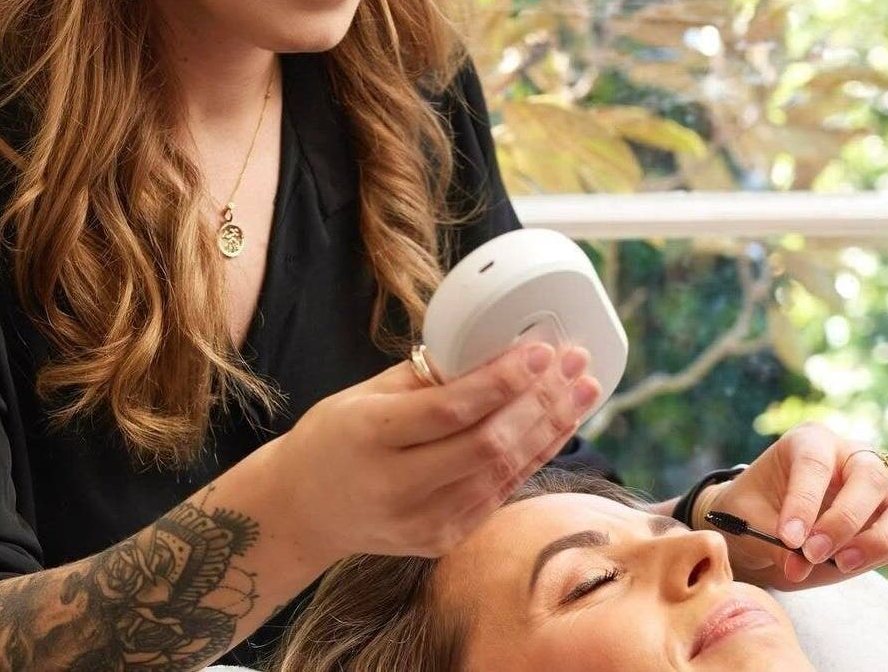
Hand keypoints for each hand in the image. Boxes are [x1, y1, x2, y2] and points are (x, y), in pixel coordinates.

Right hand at [273, 342, 601, 564]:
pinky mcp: (443, 539)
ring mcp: (424, 521)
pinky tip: (558, 425)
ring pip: (504, 471)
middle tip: (575, 363)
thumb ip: (426, 375)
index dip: (502, 381)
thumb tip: (492, 348)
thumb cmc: (334, 438)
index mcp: (370, 437)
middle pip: (488, 444)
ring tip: (583, 390)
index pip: (450, 409)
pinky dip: (533, 455)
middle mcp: (397, 487)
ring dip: (551, 427)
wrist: (304, 510)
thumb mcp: (365, 394)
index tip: (541, 350)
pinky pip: (500, 492)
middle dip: (541, 401)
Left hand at [694, 421, 887, 589]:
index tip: (789, 538)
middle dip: (844, 520)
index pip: (816, 462)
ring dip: (883, 538)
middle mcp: (853, 459)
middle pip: (872, 476)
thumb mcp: (749, 519)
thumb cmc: (753, 512)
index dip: (804, 501)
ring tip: (844, 564)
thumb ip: (774, 540)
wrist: (761, 530)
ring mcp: (882, 494)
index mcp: (811, 441)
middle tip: (812, 552)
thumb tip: (800, 564)